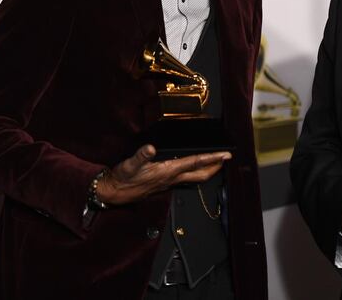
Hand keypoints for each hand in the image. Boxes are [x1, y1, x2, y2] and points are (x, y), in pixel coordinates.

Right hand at [97, 145, 230, 204]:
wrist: (115, 193)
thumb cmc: (124, 179)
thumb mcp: (131, 164)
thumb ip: (141, 155)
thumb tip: (150, 148)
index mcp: (168, 171)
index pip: (195, 163)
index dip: (212, 158)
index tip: (226, 155)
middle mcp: (172, 178)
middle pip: (201, 175)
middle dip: (215, 168)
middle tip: (226, 159)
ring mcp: (170, 182)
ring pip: (195, 178)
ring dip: (207, 171)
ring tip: (215, 163)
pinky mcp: (165, 184)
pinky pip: (186, 179)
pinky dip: (195, 172)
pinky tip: (193, 168)